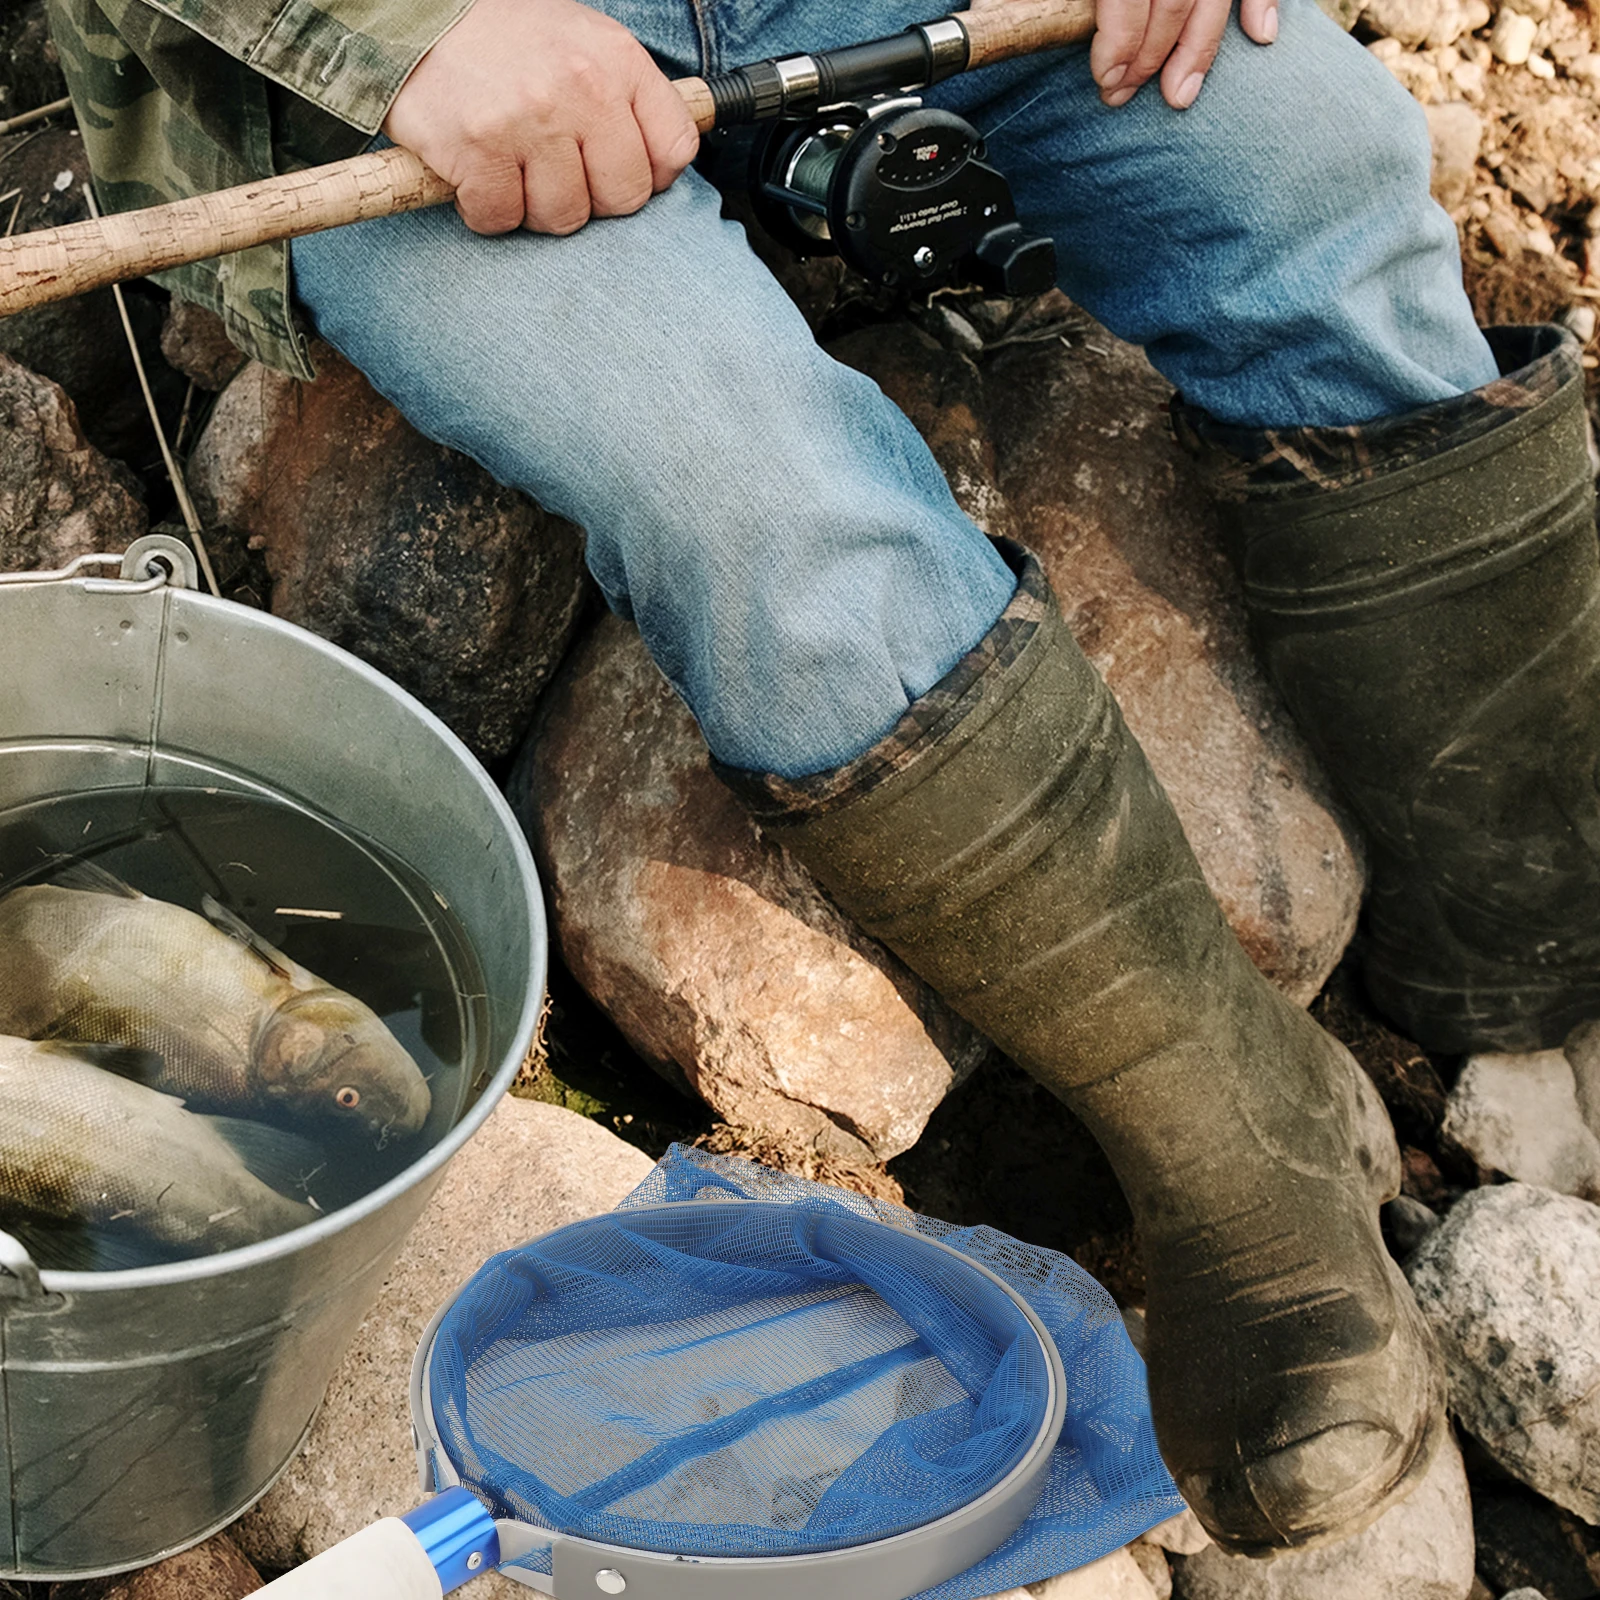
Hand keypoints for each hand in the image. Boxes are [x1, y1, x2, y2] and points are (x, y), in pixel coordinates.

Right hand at [383, 0, 699, 234]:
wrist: (420, 14)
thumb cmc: (512, 41)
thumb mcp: (587, 45)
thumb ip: (629, 100)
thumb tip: (662, 169)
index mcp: (618, 61)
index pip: (674, 151)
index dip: (648, 176)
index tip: (613, 169)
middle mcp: (581, 88)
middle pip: (622, 198)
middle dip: (591, 199)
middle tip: (556, 173)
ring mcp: (530, 120)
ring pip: (563, 217)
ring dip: (535, 207)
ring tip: (514, 169)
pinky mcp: (478, 149)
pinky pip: (500, 218)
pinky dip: (486, 210)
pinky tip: (477, 175)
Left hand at [1086, 0, 1277, 110]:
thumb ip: (1092, 1)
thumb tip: (1062, 25)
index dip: (1119, 42)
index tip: (1107, 80)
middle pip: (1173, 3)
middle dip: (1148, 58)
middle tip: (1122, 95)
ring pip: (1213, 0)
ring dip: (1197, 51)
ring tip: (1179, 94)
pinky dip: (1263, 4)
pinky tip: (1261, 36)